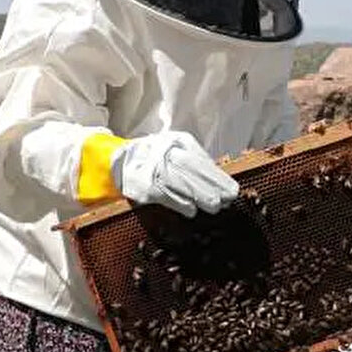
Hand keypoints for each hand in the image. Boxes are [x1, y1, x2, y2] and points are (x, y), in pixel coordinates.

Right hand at [111, 131, 238, 217]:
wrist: (119, 160)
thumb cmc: (154, 156)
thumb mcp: (176, 149)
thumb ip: (196, 161)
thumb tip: (219, 181)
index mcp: (177, 141)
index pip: (201, 161)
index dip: (217, 177)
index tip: (232, 189)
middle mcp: (165, 152)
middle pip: (193, 170)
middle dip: (212, 186)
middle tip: (227, 199)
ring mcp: (154, 169)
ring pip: (181, 183)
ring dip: (200, 196)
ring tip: (215, 206)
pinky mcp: (145, 186)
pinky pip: (166, 196)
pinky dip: (181, 204)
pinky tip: (192, 210)